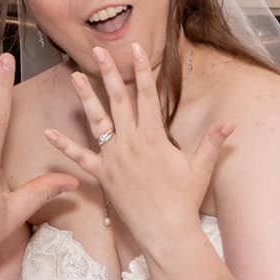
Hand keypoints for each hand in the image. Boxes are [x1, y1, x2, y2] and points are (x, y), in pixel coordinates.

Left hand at [44, 43, 231, 256]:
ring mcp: (113, 157)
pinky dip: (64, 145)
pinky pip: (80, 158)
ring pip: (97, 120)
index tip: (135, 49)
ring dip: (85, 96)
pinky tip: (48, 132)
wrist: (165, 230)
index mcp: (153, 136)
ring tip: (74, 75)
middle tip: (98, 51)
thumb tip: (231, 123)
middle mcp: (130, 141)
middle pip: (118, 99)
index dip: (142, 70)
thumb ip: (213, 141)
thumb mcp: (201, 167)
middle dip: (108, 72)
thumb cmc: (184, 199)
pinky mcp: (102, 175)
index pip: (147, 95)